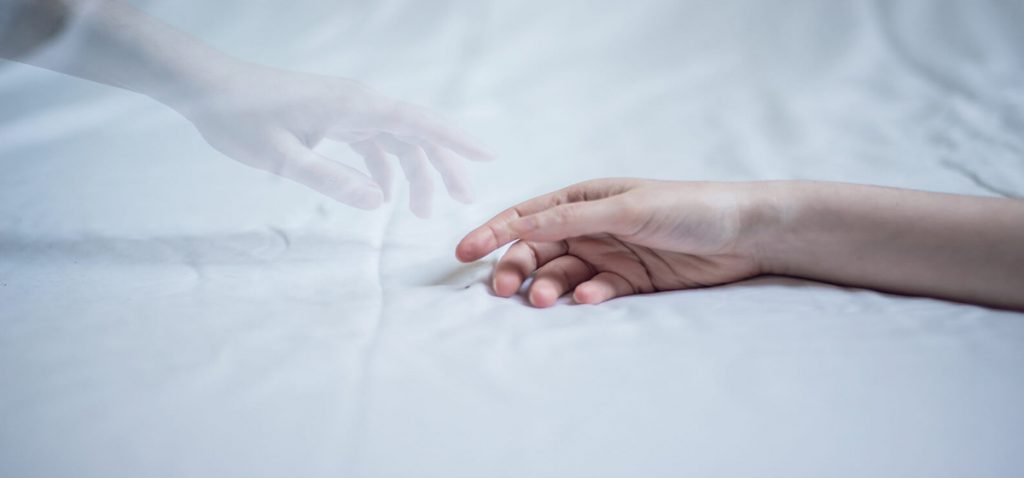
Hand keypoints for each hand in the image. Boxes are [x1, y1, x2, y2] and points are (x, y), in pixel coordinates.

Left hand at [172, 61, 492, 215]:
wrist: (207, 89)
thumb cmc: (241, 118)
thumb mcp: (282, 156)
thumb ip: (330, 179)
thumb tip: (377, 202)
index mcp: (354, 106)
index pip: (417, 122)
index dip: (454, 141)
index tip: (487, 156)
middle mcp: (358, 103)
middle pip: (415, 133)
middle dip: (443, 166)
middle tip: (463, 201)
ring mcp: (347, 108)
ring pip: (396, 140)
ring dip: (412, 173)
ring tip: (422, 211)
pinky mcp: (334, 116)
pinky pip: (373, 140)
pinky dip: (384, 167)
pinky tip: (382, 195)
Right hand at [455, 179, 767, 306]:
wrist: (745, 235)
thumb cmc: (688, 208)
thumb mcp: (625, 209)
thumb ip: (571, 217)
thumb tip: (518, 224)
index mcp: (584, 198)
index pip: (528, 215)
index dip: (493, 231)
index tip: (464, 252)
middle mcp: (591, 227)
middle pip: (538, 250)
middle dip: (517, 268)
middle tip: (505, 290)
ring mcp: (609, 256)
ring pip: (563, 275)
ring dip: (550, 288)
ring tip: (545, 301)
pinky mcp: (630, 283)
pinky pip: (597, 292)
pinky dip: (589, 297)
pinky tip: (593, 298)